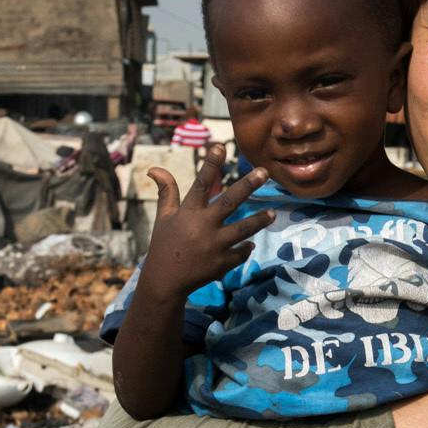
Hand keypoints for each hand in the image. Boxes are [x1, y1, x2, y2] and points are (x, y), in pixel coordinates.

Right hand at [137, 146, 272, 300]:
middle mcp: (202, 226)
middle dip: (248, 185)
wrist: (165, 281)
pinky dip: (246, 248)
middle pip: (229, 201)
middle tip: (265, 172)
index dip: (210, 164)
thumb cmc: (164, 244)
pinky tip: (250, 243)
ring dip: (259, 220)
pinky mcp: (221, 264)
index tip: (220, 146)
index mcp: (188, 212)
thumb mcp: (164, 217)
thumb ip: (166, 192)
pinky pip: (240, 253)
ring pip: (243, 229)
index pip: (201, 183)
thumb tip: (154, 168)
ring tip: (272, 213)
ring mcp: (214, 245)